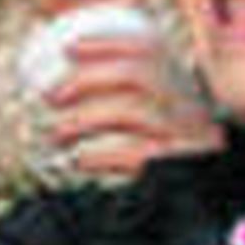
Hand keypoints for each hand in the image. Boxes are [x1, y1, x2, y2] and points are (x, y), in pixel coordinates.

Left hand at [46, 34, 219, 183]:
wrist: (194, 202)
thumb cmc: (160, 153)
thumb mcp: (149, 116)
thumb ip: (120, 91)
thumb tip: (65, 60)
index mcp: (182, 86)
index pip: (149, 47)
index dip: (106, 42)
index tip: (67, 49)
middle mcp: (190, 104)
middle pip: (138, 74)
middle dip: (88, 78)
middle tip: (50, 95)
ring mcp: (189, 133)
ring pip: (133, 111)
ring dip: (85, 119)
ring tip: (56, 133)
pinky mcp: (178, 165)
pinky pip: (133, 154)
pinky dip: (99, 156)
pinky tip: (77, 161)